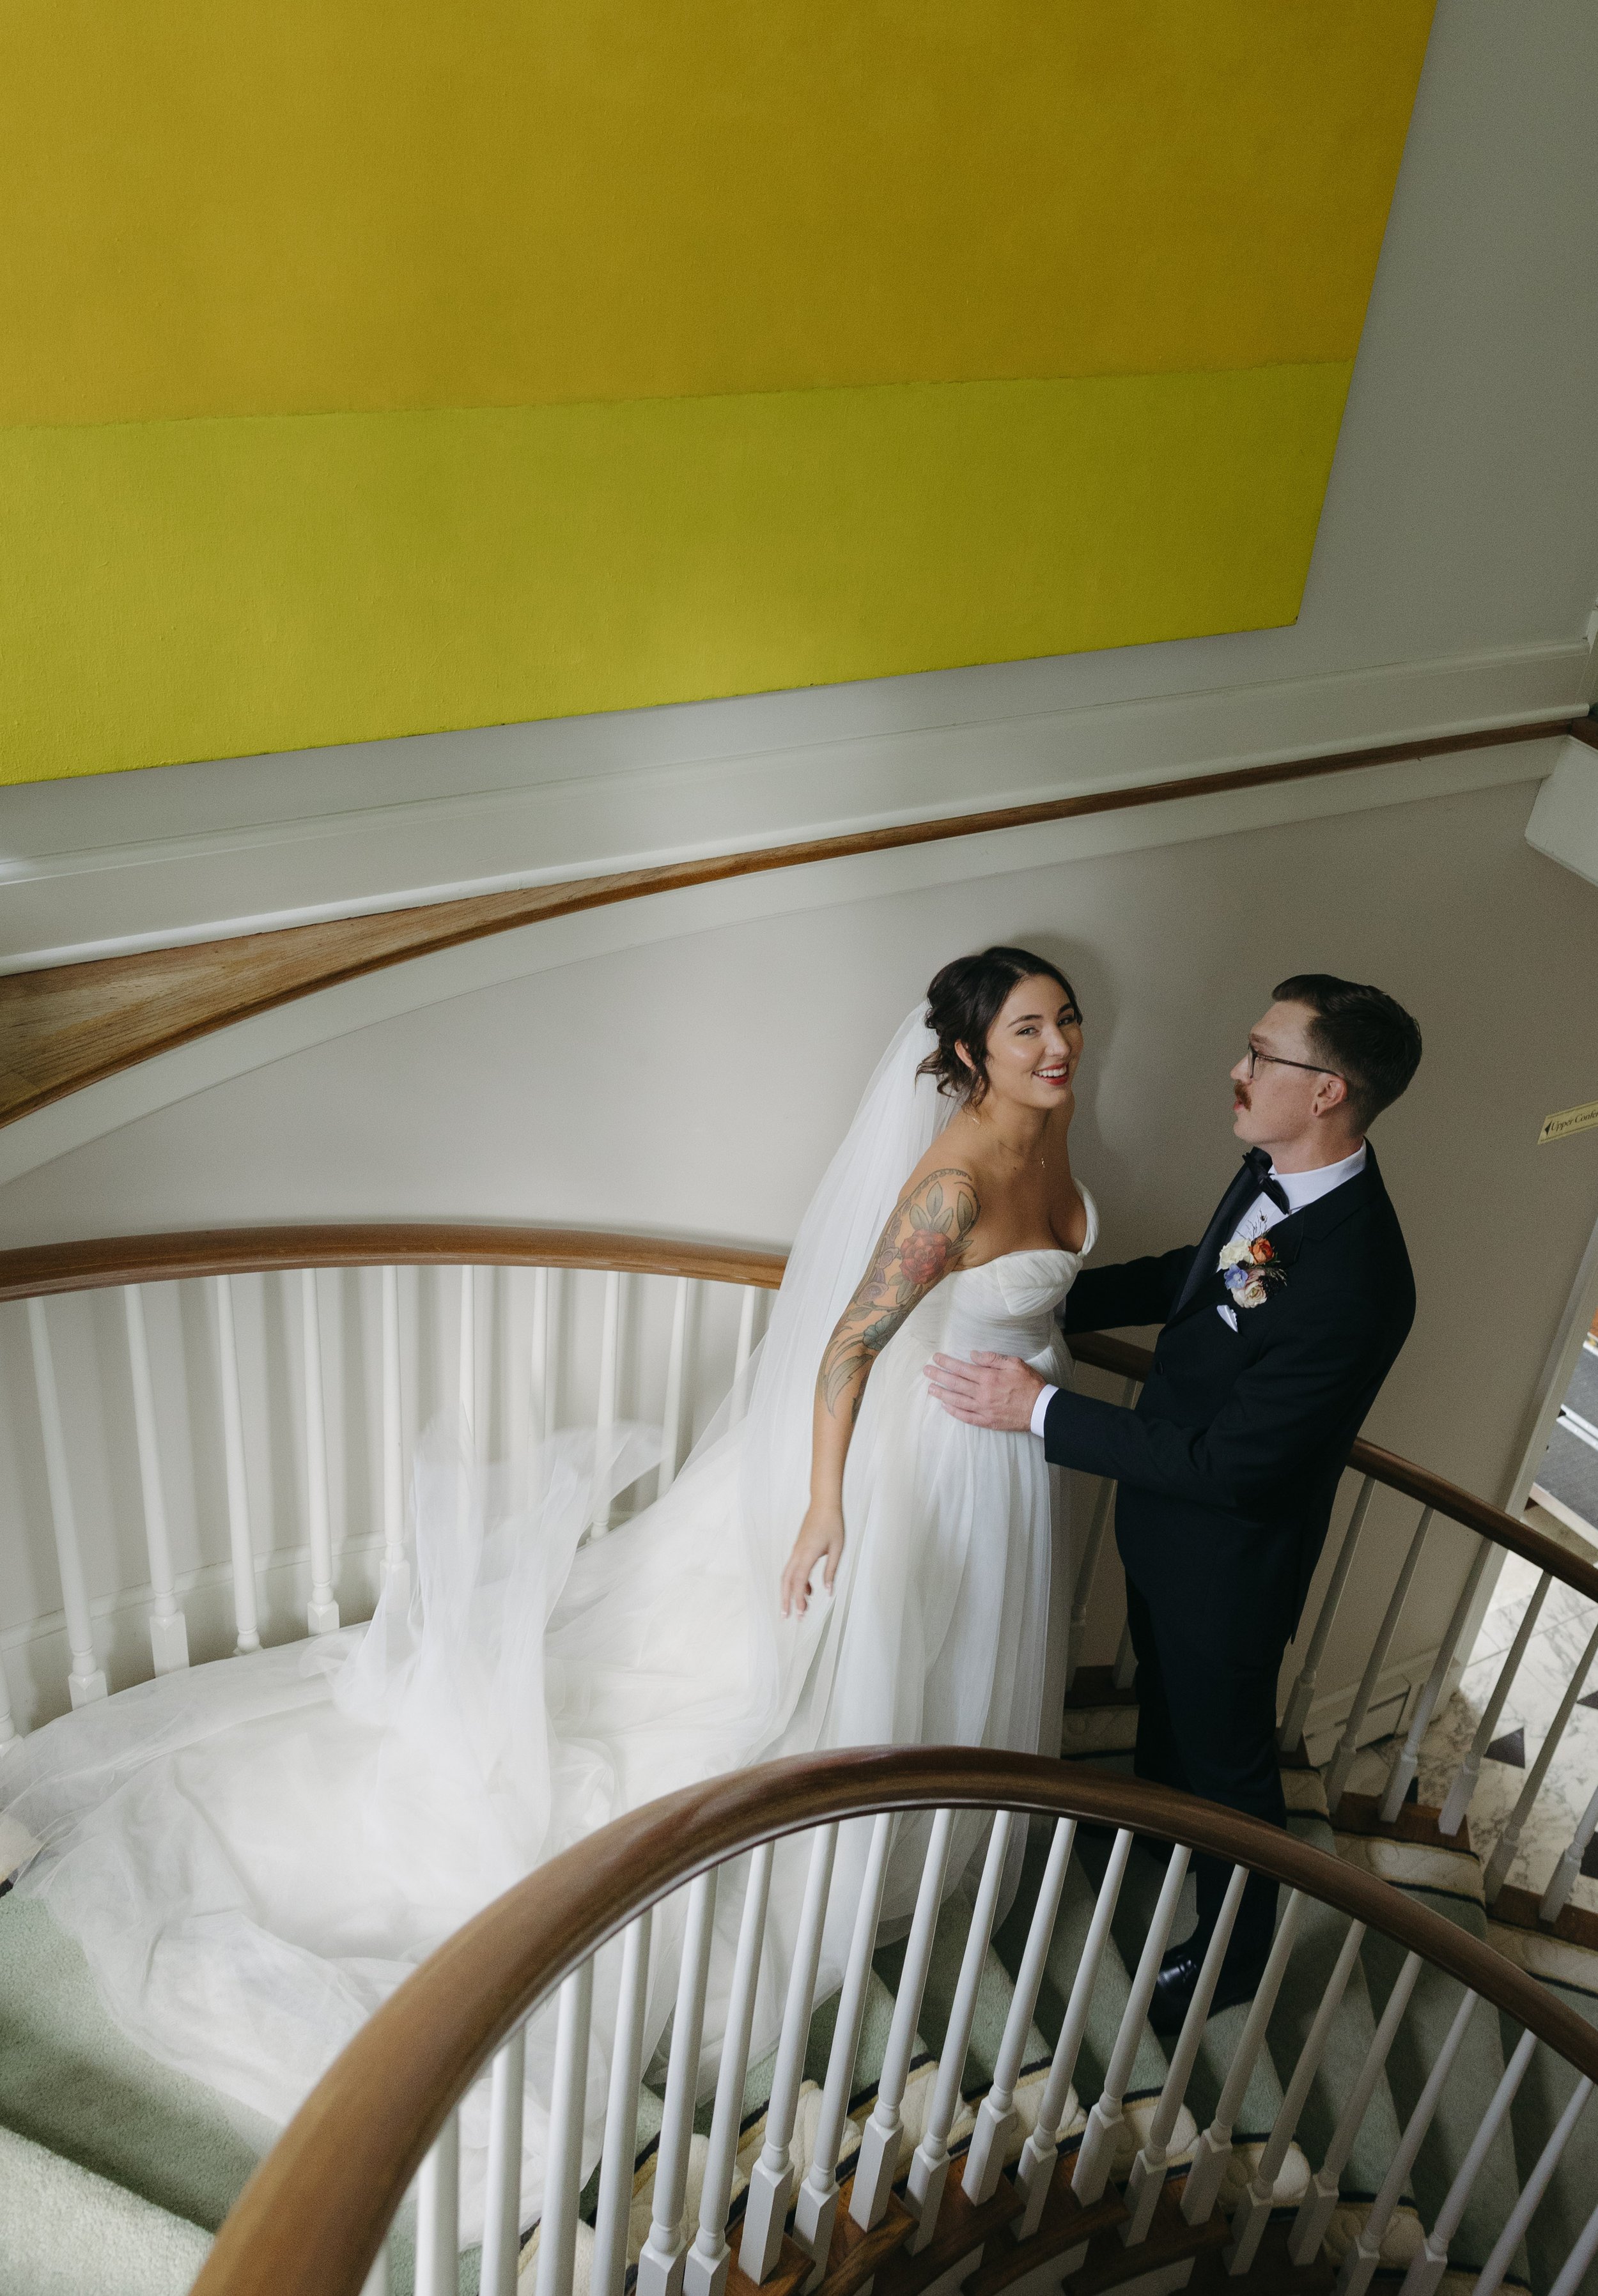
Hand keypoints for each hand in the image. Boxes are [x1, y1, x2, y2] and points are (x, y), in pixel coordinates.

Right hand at [780, 1501, 844, 1616]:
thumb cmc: (832, 1524)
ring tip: (795, 1608)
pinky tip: (807, 1590)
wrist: (824, 1504)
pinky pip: (793, 1568)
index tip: (801, 1614)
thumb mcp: (837, 1548)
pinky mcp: (798, 1548)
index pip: (798, 1582)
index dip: (798, 1600)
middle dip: (785, 1600)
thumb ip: (831, 1571)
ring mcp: (796, 1550)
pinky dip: (797, 1581)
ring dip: (788, 1592)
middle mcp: (797, 1554)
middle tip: (787, 1617)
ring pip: (787, 1575)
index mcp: (807, 1554)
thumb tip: (827, 1591)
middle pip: (786, 1581)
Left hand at [924, 1350, 1046, 1430]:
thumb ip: (992, 1359)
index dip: (946, 1362)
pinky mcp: (987, 1421)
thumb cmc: (1030, 1384)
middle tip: (926, 1371)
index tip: (936, 1358)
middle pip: (955, 1383)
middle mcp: (982, 1393)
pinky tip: (945, 1406)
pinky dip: (954, 1411)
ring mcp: (983, 1409)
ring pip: (957, 1400)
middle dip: (938, 1376)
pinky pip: (966, 1417)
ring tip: (930, 1389)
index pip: (961, 1368)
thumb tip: (973, 1355)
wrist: (1040, 1409)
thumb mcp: (1015, 1364)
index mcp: (988, 1377)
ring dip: (942, 1393)